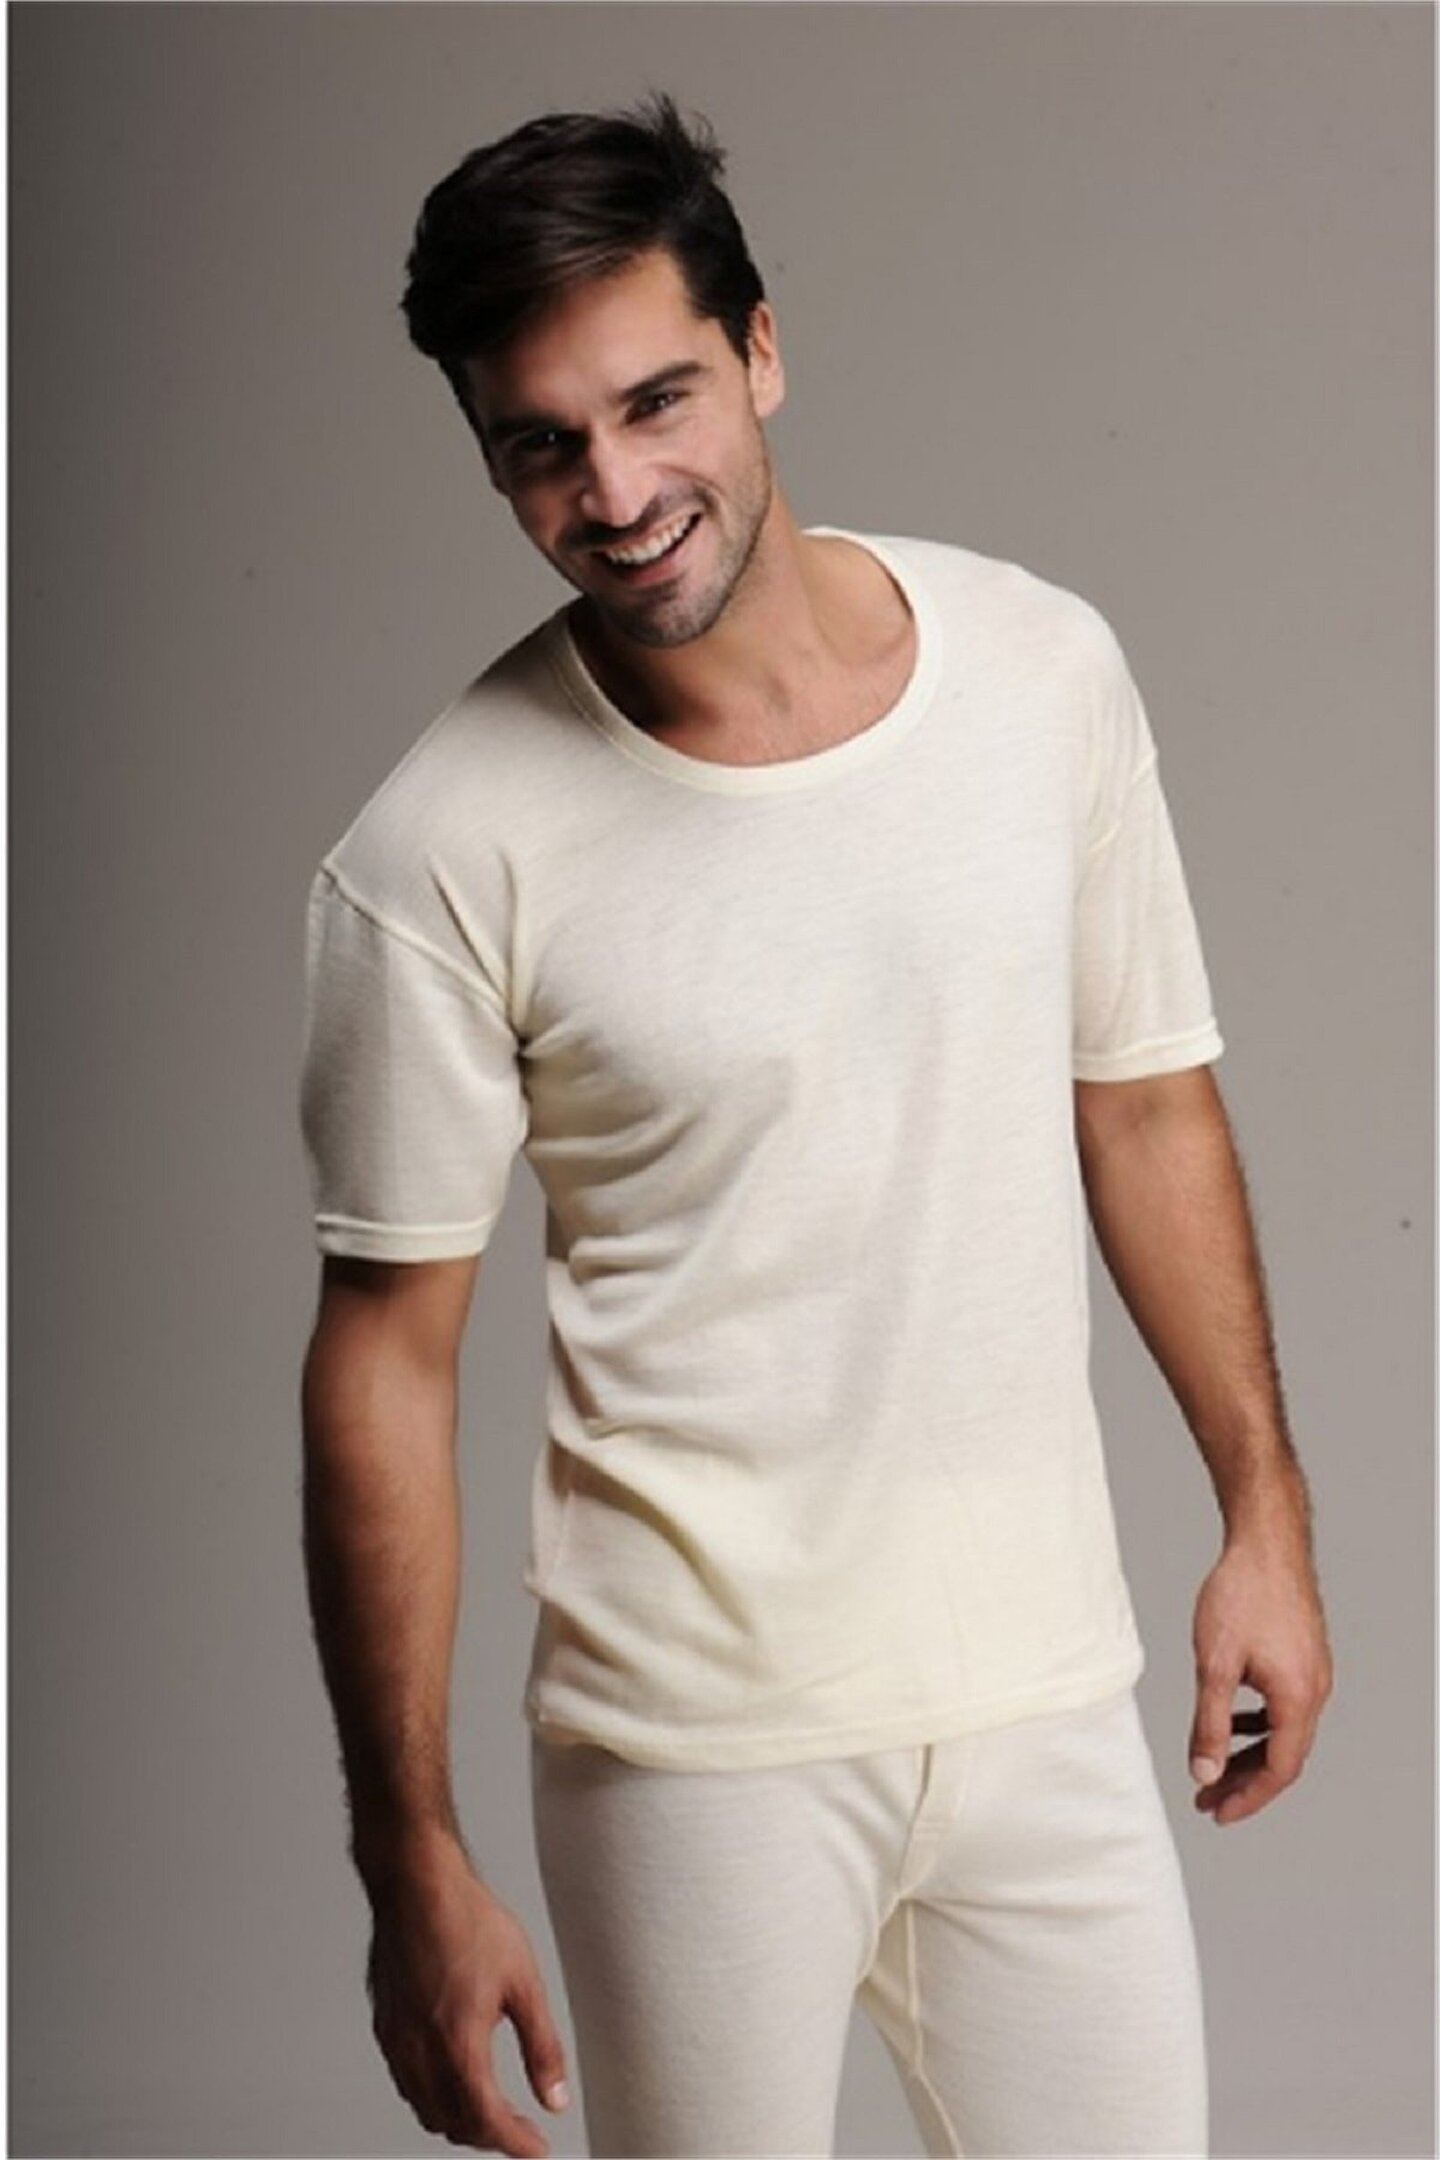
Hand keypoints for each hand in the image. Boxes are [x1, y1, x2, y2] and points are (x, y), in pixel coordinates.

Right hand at [364, 1840, 571, 2154]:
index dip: (515, 2144)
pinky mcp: (384, 2026)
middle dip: (489, 2135)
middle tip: (520, 2129)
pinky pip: (406, 2083)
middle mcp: (420, 2051)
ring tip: (491, 2108)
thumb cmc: (466, 1919)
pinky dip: (432, 2096)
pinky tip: (452, 2076)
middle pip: (453, 2124)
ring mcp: (396, 2040)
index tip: (536, 2150)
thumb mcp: (524, 1981)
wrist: (416, 1883)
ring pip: (425, 2109)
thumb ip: (542, 2046)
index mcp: (458, 2043)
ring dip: (459, 2120)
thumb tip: (555, 2097)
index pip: (486, 2121)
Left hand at [1188, 1527, 1333, 1826]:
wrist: (1267, 1541)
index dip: (1247, 1798)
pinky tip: (1232, 1718)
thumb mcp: (1214, 1664)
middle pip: (1284, 1756)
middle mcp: (1316, 1690)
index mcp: (1298, 1698)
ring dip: (1249, 1753)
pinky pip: (1285, 1705)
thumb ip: (1210, 1723)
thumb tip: (1204, 1772)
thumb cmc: (1240, 1594)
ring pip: (1284, 1731)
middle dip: (1244, 1782)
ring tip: (1213, 1766)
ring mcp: (1314, 1672)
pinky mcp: (1305, 1656)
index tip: (1216, 1812)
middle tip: (1207, 1799)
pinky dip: (1259, 1722)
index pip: (1278, 1771)